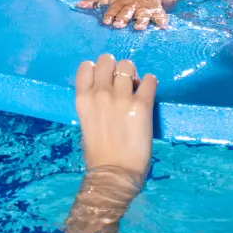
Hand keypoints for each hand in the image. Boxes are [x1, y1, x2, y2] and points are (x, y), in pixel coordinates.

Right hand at [75, 55, 155, 180]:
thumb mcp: (85, 122)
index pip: (86, 66)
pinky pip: (150, 80)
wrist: (114, 171)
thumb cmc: (97, 153)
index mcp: (82, 99)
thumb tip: (106, 92)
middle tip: (122, 81)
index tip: (103, 79)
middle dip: (115, 68)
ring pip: (128, 66)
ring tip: (136, 87)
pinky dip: (150, 83)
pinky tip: (148, 91)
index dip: (97, 70)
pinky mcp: (142, 105)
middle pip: (107, 60)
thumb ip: (93, 103)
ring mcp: (121, 97)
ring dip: (133, 75)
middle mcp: (100, 93)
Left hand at [77, 0, 167, 29]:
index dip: (109, 13)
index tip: (105, 21)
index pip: (113, 5)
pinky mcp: (158, 10)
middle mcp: (132, 2)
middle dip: (122, 17)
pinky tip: (162, 27)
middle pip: (127, 10)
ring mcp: (145, 6)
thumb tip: (78, 5)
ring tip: (138, 27)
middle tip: (117, 25)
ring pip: (143, 13)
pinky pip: (161, 15)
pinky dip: (162, 21)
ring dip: (141, 20)